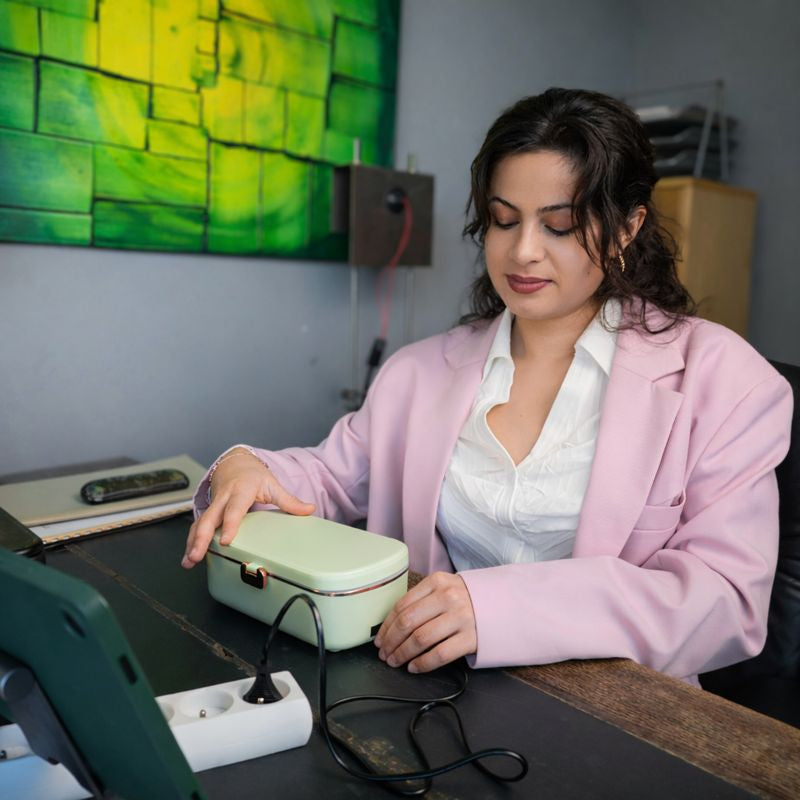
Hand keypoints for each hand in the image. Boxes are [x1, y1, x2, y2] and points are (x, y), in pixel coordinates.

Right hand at [181, 450, 314, 568]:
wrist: (235, 464)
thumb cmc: (254, 476)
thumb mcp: (272, 484)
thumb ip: (289, 500)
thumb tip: (310, 509)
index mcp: (240, 490)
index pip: (235, 509)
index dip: (230, 524)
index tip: (226, 541)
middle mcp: (223, 498)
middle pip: (210, 519)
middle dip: (202, 538)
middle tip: (197, 555)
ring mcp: (213, 505)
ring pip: (200, 524)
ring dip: (193, 543)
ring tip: (189, 562)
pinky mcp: (208, 512)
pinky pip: (197, 527)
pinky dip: (191, 542)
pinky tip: (188, 558)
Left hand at [374, 572, 476, 672]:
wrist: (503, 604)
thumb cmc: (467, 598)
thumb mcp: (444, 587)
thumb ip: (421, 599)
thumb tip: (392, 624)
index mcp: (437, 582)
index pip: (402, 605)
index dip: (386, 626)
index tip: (379, 639)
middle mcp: (448, 597)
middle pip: (408, 622)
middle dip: (391, 641)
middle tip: (384, 654)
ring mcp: (461, 618)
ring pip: (420, 639)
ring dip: (402, 653)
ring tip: (395, 661)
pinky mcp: (471, 638)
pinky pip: (440, 654)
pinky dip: (423, 664)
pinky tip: (414, 667)